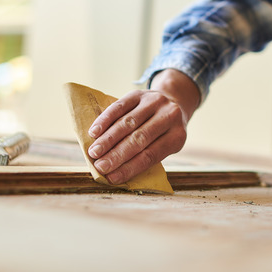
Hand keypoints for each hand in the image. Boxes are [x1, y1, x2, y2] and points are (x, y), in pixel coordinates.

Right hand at [87, 69, 199, 183]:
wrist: (173, 101)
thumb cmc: (164, 132)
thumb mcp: (165, 144)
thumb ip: (145, 156)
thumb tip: (114, 173)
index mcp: (177, 136)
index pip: (151, 155)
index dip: (130, 167)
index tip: (111, 178)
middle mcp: (169, 116)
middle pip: (139, 138)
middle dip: (117, 154)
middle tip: (99, 166)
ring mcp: (154, 102)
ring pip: (128, 122)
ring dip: (108, 139)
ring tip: (93, 152)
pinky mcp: (139, 93)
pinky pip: (119, 106)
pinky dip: (105, 120)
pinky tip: (94, 132)